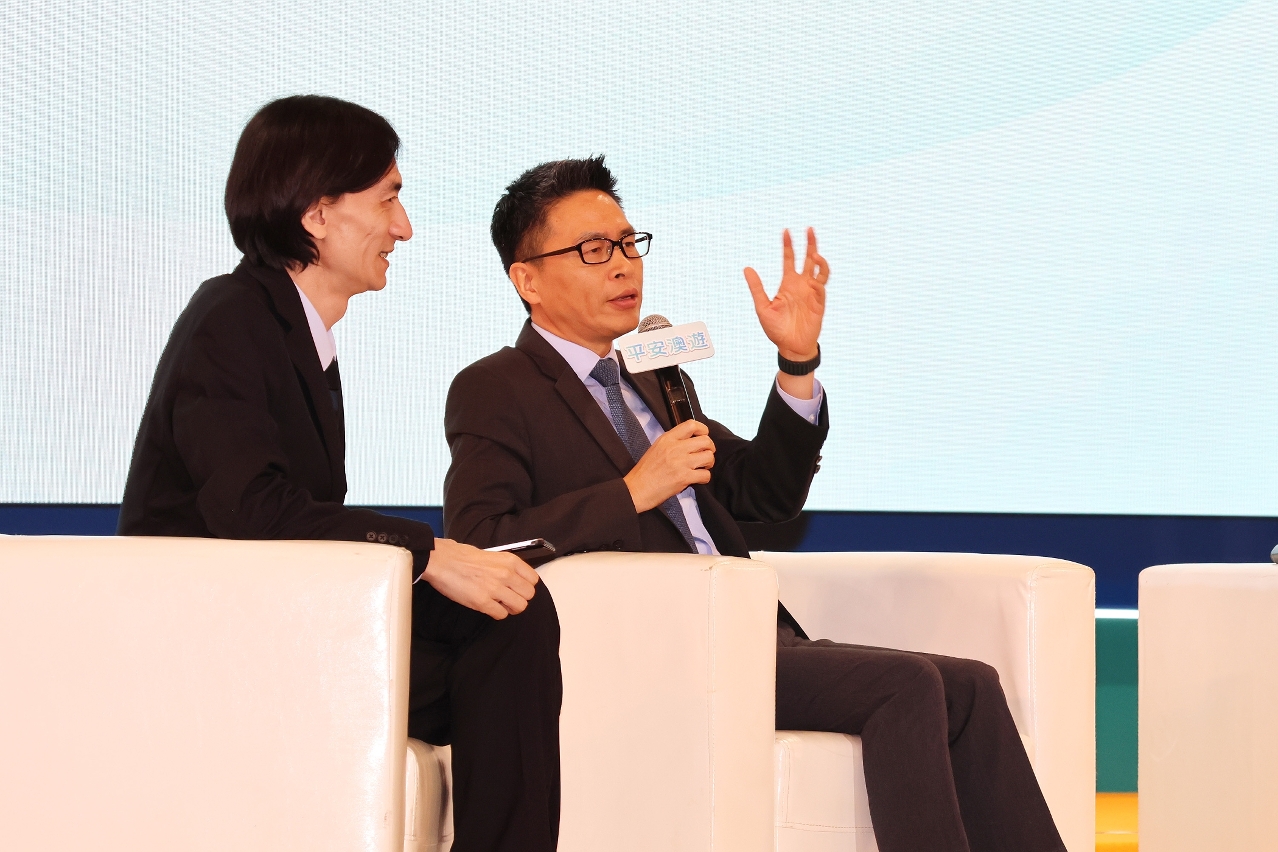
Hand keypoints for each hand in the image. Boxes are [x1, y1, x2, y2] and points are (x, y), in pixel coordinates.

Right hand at [420, 537, 539, 619]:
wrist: (442, 561)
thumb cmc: (462, 556)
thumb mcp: (492, 554)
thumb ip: (506, 567)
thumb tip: (515, 578)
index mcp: (510, 561)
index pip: (533, 580)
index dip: (525, 586)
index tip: (517, 588)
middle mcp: (506, 574)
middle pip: (529, 595)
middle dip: (520, 598)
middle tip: (508, 597)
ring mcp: (495, 589)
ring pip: (519, 607)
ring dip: (510, 607)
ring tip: (500, 603)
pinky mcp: (482, 602)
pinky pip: (501, 615)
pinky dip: (497, 613)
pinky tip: (489, 606)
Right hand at [623, 420, 714, 512]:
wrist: (637, 489)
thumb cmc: (645, 471)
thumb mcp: (656, 448)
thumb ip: (673, 443)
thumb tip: (691, 442)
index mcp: (667, 439)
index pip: (691, 425)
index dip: (703, 430)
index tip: (703, 436)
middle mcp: (675, 448)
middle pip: (705, 441)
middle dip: (710, 448)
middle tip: (705, 455)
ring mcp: (681, 463)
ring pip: (708, 456)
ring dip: (709, 463)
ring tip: (702, 467)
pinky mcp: (684, 478)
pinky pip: (706, 474)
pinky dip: (705, 478)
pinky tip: (698, 479)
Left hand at [743, 227, 828, 361]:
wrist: (791, 347)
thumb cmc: (777, 329)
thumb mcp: (763, 307)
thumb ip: (756, 288)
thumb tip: (746, 268)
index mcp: (788, 284)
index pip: (789, 259)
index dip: (788, 245)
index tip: (786, 231)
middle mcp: (801, 285)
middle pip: (808, 259)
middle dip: (810, 244)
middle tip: (809, 228)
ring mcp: (812, 293)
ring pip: (820, 271)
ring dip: (820, 261)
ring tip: (815, 254)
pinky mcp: (819, 304)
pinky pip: (821, 289)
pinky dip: (818, 283)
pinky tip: (812, 281)